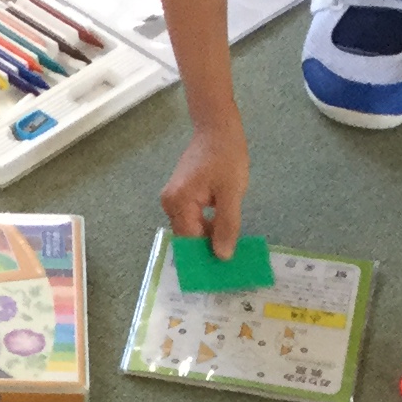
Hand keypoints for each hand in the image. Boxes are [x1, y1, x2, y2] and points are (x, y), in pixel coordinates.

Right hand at [160, 126, 250, 258]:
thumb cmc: (226, 156)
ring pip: (191, 230)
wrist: (217, 127)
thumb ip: (227, 225)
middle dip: (206, 251)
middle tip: (229, 267)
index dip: (205, 257)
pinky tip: (223, 234)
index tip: (222, 274)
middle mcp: (170, 204)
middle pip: (188, 237)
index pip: (190, 241)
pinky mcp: (181, 196)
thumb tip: (222, 256)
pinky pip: (193, 219)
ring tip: (229, 252)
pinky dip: (207, 228)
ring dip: (208, 240)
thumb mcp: (232, 193)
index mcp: (179, 203)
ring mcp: (174, 199)